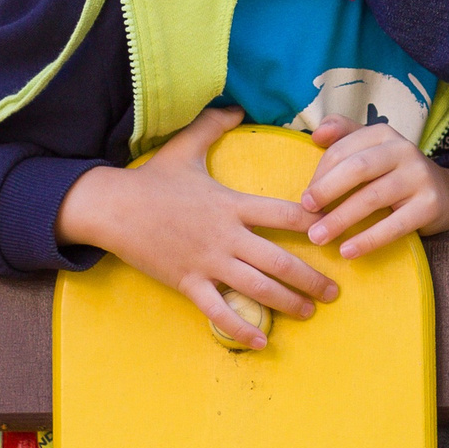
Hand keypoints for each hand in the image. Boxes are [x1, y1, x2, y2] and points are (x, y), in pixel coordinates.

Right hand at [52, 106, 335, 348]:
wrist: (112, 208)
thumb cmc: (151, 179)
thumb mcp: (185, 146)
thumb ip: (214, 125)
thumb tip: (237, 106)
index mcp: (232, 204)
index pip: (284, 213)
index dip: (314, 222)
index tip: (336, 230)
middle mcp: (226, 236)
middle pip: (279, 260)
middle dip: (310, 278)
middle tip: (334, 292)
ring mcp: (207, 261)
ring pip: (256, 288)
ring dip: (286, 302)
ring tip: (309, 312)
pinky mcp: (187, 282)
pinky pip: (218, 311)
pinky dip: (241, 327)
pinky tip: (260, 341)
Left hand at [299, 116, 448, 258]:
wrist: (444, 194)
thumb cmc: (394, 172)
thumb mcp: (372, 149)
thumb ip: (343, 136)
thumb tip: (316, 134)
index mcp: (383, 134)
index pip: (343, 150)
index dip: (320, 175)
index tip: (304, 199)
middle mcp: (403, 150)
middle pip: (358, 168)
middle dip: (327, 191)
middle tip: (306, 212)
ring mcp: (419, 177)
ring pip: (373, 197)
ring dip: (341, 219)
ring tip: (317, 237)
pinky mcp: (430, 205)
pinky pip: (394, 225)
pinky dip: (368, 240)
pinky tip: (347, 251)